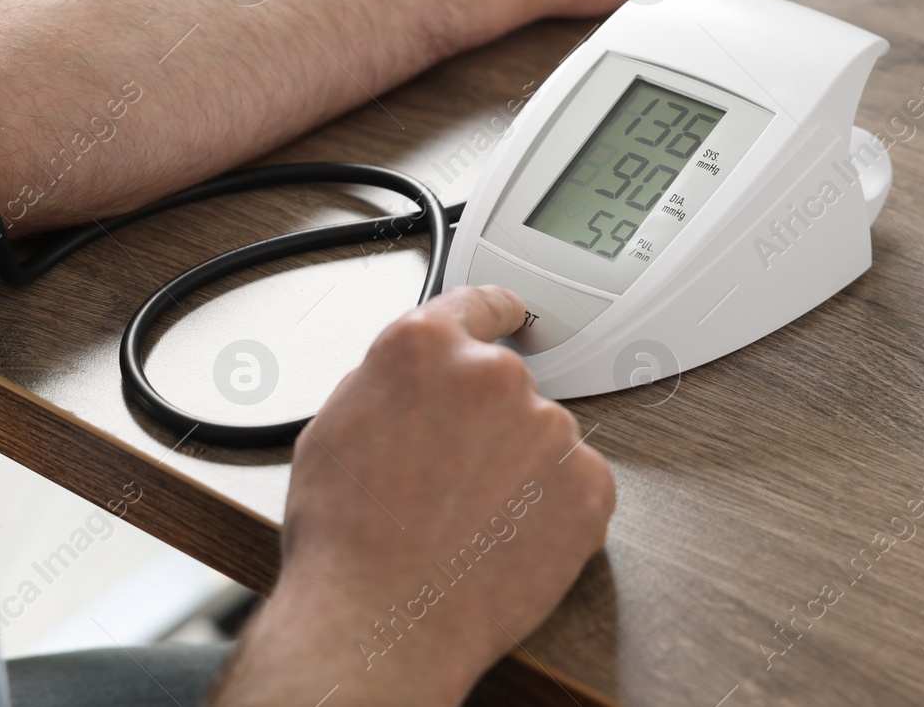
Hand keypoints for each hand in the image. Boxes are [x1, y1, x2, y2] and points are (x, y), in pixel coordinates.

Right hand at [209, 286, 614, 706]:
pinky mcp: (589, 484)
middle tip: (451, 477)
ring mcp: (548, 428)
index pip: (481, 302)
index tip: (510, 317)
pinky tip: (505, 539)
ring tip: (469, 521)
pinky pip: (577, 485)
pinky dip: (552, 510)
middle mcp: (493, 374)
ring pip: (542, 438)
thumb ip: (388, 383)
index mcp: (426, 347)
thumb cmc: (346, 537)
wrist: (383, 620)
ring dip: (519, 468)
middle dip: (487, 422)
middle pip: (506, 383)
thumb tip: (413, 381)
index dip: (495, 313)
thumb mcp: (334, 428)